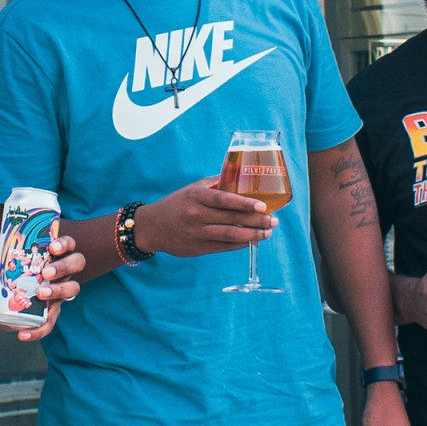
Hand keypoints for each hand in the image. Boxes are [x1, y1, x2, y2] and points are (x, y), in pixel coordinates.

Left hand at [0, 237, 84, 341]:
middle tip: (46, 272)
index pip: (68, 244)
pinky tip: (23, 333)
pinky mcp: (51, 314)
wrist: (3, 306)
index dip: (64, 243)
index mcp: (54, 256)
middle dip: (64, 266)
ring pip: (72, 289)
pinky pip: (51, 323)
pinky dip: (38, 330)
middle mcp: (62, 273)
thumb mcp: (1, 270)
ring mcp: (60, 293)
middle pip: (77, 263)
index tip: (52, 247)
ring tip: (40, 293)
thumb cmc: (10, 279)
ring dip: (58, 290)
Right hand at [133, 177, 277, 257]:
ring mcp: (198, 234)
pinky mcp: (199, 248)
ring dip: (253, 235)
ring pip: (231, 236)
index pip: (224, 200)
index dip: (245, 204)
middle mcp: (197, 215)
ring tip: (268, 232)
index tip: (263, 206)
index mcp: (196, 197)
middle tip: (273, 220)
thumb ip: (215, 183)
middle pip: (232, 219)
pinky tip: (252, 240)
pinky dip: (241, 244)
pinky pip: (225, 247)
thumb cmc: (176, 204)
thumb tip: (241, 177)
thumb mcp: (192, 188)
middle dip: (257, 220)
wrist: (153, 227)